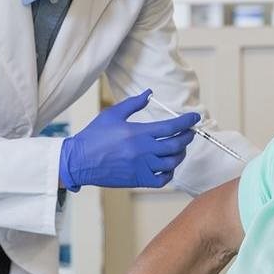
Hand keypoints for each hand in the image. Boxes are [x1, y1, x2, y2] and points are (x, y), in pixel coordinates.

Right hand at [59, 90, 198, 190]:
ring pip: (172, 162)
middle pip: (176, 145)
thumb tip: (148, 93)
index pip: (171, 127)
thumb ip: (133, 103)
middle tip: (189, 132)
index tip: (195, 118)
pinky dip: (169, 172)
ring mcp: (141, 167)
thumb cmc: (94, 136)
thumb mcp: (113, 114)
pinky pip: (162, 179)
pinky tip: (168, 165)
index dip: (186, 121)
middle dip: (187, 137)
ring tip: (180, 148)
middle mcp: (143, 150)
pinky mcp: (137, 179)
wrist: (79, 161)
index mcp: (138, 133)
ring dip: (180, 154)